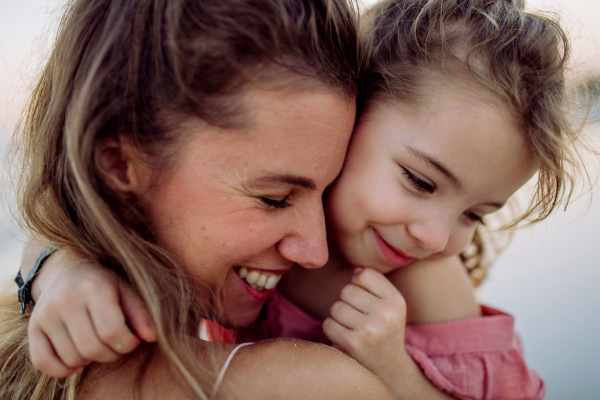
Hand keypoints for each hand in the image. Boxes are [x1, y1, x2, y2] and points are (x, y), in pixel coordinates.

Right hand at [27, 248, 156, 377]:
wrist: (68, 270)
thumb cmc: (104, 283)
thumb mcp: (126, 290)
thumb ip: (141, 313)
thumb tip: (152, 337)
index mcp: (93, 288)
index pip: (111, 331)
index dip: (127, 343)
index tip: (131, 339)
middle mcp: (66, 300)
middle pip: (92, 348)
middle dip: (111, 354)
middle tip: (116, 345)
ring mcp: (46, 314)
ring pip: (72, 357)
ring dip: (90, 360)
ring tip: (98, 344)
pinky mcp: (33, 327)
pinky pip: (43, 362)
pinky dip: (62, 370)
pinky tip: (77, 362)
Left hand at [322, 267, 408, 374]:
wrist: (388, 367)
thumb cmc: (384, 328)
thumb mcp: (390, 304)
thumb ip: (374, 283)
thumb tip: (355, 270)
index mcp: (396, 301)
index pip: (364, 275)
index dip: (357, 283)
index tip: (362, 296)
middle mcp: (386, 314)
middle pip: (346, 290)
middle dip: (346, 301)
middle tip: (356, 314)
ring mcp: (370, 329)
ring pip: (335, 307)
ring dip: (338, 316)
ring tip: (351, 325)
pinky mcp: (353, 344)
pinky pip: (328, 324)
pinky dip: (332, 329)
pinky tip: (344, 336)